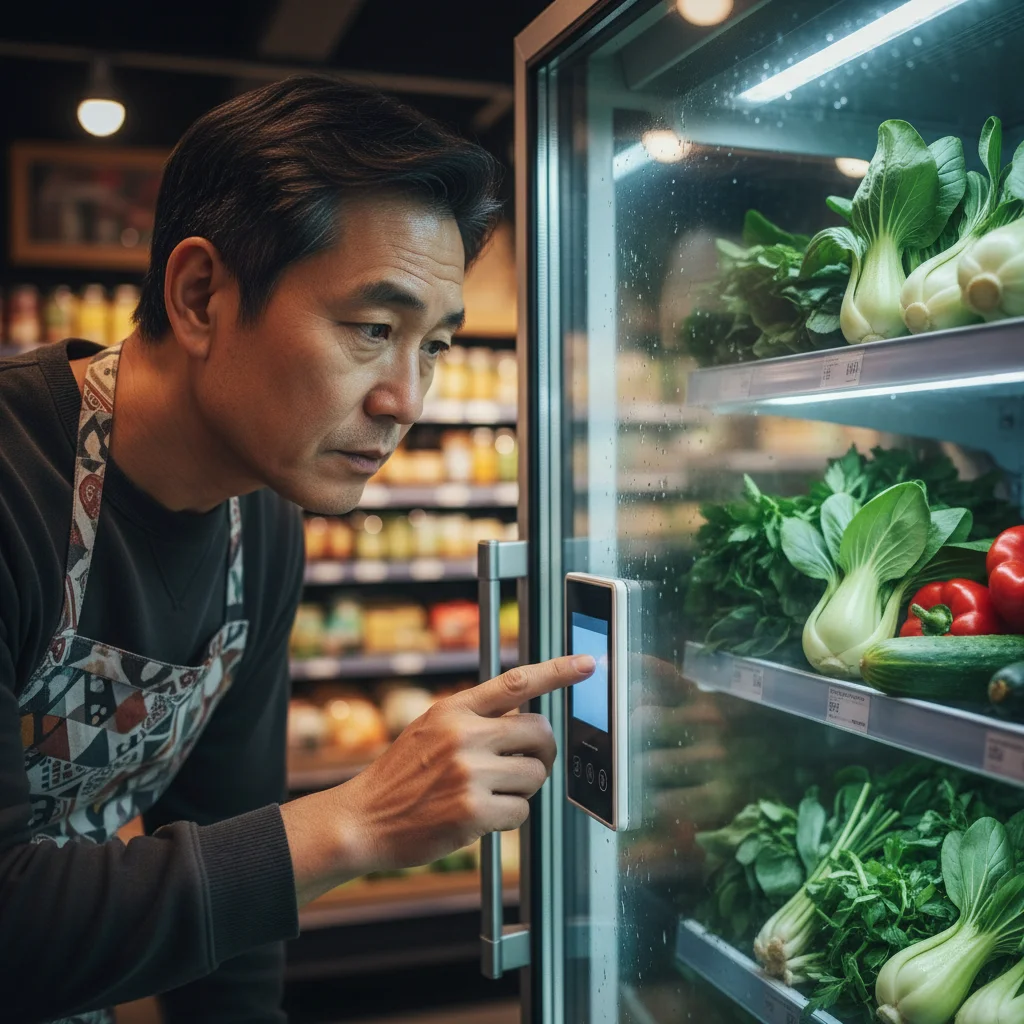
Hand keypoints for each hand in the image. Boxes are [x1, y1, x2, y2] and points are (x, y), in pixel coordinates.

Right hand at [282, 654, 594, 903]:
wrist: (362, 819)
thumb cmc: (401, 776)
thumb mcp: (430, 728)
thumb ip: (474, 719)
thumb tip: (525, 719)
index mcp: (454, 709)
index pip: (516, 682)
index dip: (557, 671)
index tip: (587, 664)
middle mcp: (464, 735)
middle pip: (539, 733)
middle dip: (541, 752)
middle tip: (524, 764)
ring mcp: (469, 773)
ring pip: (535, 775)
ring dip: (523, 789)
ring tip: (491, 793)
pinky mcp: (472, 811)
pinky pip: (521, 811)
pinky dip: (509, 817)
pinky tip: (481, 816)